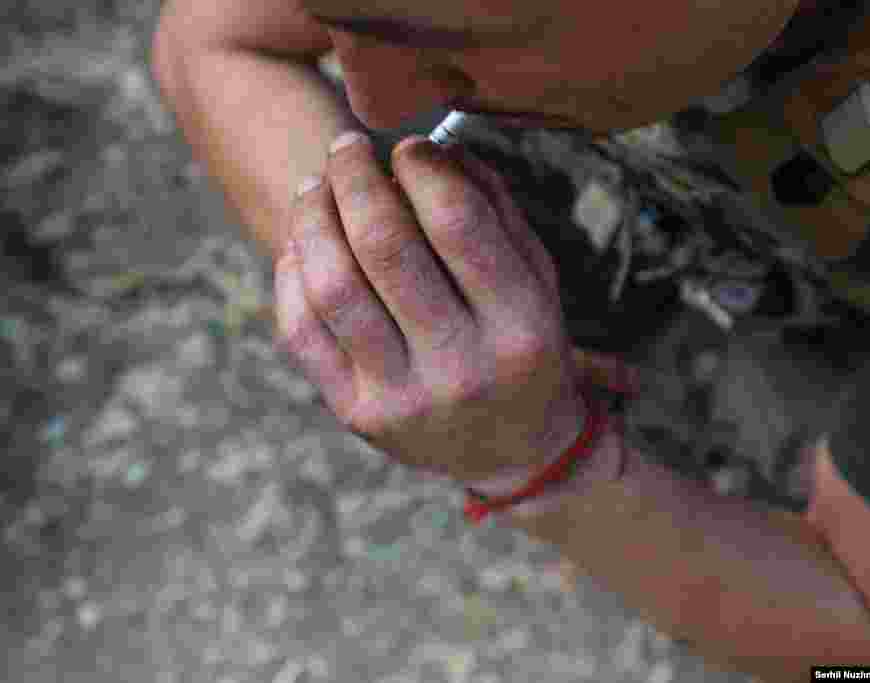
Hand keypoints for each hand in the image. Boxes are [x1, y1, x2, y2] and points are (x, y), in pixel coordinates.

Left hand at [274, 131, 637, 483]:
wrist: (515, 452)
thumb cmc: (524, 348)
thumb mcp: (540, 282)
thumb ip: (498, 211)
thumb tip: (435, 147)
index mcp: (520, 326)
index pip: (458, 223)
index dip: (421, 167)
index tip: (407, 146)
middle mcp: (462, 366)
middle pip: (385, 247)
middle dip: (356, 178)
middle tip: (347, 148)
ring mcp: (403, 398)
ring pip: (333, 285)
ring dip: (313, 217)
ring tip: (317, 185)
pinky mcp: (358, 417)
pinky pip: (302, 330)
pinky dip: (292, 274)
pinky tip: (303, 244)